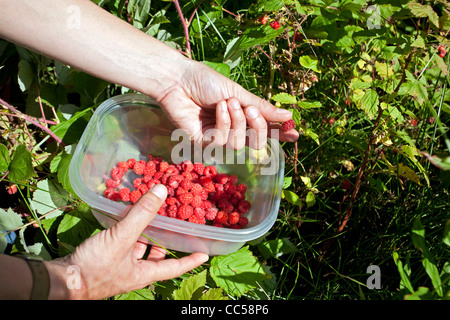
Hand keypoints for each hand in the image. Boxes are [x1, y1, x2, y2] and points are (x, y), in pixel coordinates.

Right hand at [48, 184, 207, 299]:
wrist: (62, 280)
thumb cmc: (95, 266)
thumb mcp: (122, 237)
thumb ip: (141, 214)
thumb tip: (162, 190)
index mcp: (145, 273)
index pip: (176, 268)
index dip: (191, 260)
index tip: (205, 253)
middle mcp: (135, 272)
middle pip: (158, 256)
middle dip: (166, 241)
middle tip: (175, 224)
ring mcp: (120, 267)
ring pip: (140, 249)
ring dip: (146, 233)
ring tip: (153, 214)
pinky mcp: (107, 259)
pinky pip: (125, 244)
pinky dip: (129, 231)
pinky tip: (128, 216)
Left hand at [157, 59, 299, 149]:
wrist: (179, 79)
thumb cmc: (206, 82)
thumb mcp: (238, 92)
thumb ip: (262, 108)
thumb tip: (288, 116)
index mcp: (241, 116)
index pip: (264, 130)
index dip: (279, 134)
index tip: (294, 134)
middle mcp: (231, 130)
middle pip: (256, 143)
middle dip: (258, 127)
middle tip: (250, 110)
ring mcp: (217, 138)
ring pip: (239, 144)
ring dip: (236, 121)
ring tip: (226, 103)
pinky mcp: (202, 143)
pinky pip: (221, 142)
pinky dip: (222, 124)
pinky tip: (217, 109)